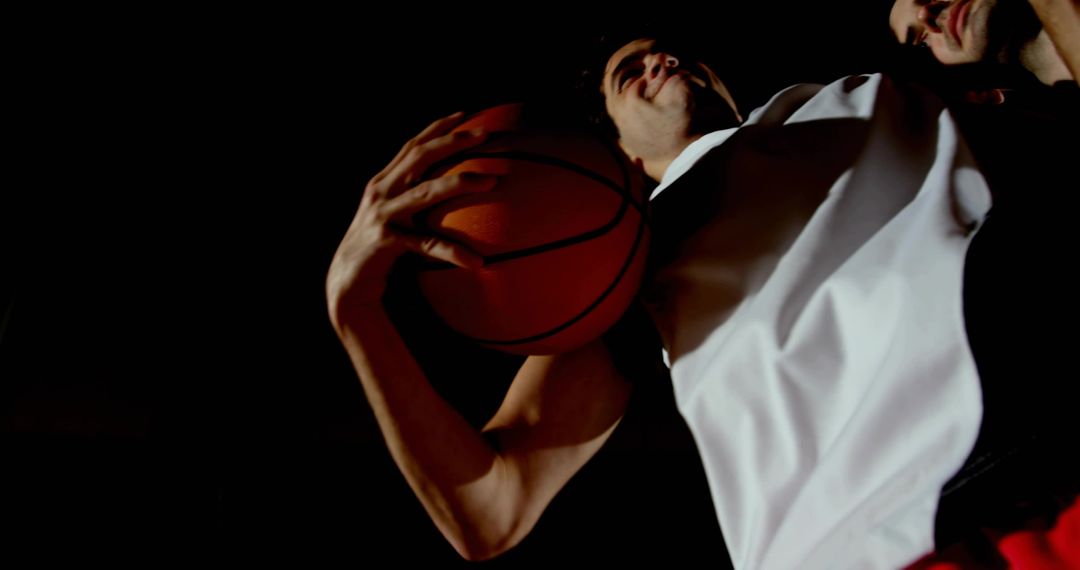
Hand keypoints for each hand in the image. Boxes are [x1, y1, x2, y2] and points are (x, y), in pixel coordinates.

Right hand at [326, 111, 497, 327]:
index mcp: (384, 182)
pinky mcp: (385, 241)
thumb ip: (413, 200)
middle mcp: (381, 191)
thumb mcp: (393, 216)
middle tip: (485, 135)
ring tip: (492, 181)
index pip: (412, 146)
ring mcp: (382, 214)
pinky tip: (477, 261)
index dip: (437, 128)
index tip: (465, 115)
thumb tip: (452, 192)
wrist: (347, 280)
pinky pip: (426, 244)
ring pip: (425, 192)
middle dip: (452, 141)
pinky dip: (453, 252)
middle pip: (419, 156)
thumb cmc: (380, 248)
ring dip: (460, 182)